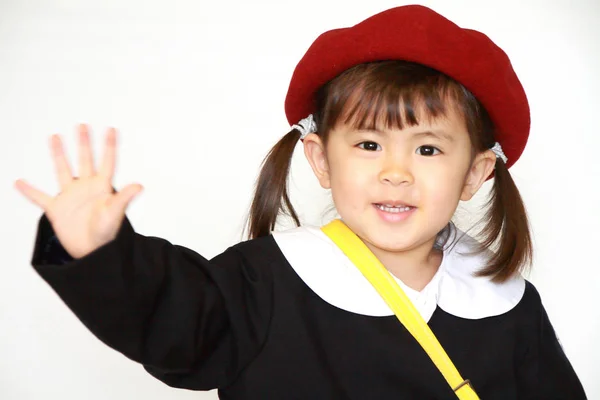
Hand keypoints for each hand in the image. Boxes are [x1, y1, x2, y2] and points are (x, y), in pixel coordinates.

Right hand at [15, 124, 142, 258]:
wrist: (92, 252)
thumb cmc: (106, 233)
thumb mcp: (115, 213)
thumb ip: (124, 198)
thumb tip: (140, 185)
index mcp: (102, 187)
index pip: (107, 162)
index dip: (109, 146)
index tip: (111, 129)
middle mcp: (86, 187)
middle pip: (85, 160)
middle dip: (84, 143)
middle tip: (82, 125)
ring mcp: (70, 196)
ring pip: (63, 170)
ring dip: (58, 154)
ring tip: (54, 136)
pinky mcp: (57, 209)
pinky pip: (40, 197)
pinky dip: (29, 191)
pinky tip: (19, 182)